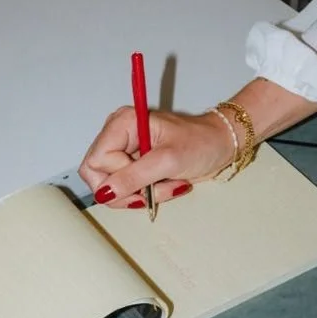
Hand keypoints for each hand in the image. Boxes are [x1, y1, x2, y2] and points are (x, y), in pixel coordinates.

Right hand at [78, 106, 232, 207]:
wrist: (221, 144)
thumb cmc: (201, 143)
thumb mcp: (168, 161)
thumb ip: (134, 177)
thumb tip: (105, 193)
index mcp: (122, 123)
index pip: (96, 161)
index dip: (116, 177)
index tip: (144, 178)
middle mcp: (117, 134)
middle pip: (98, 176)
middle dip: (127, 190)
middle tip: (152, 190)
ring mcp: (124, 151)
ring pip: (112, 187)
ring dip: (140, 194)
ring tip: (166, 184)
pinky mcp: (132, 165)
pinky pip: (126, 189)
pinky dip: (146, 194)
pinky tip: (166, 184)